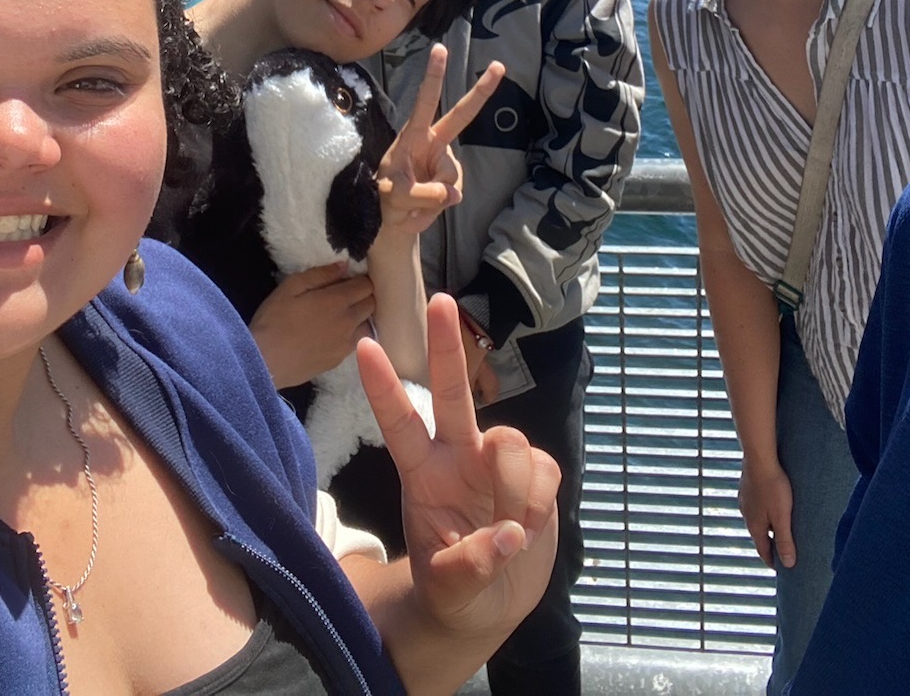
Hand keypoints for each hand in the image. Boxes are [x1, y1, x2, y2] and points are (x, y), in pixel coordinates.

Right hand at [250, 263, 374, 387]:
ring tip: (344, 316)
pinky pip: (356, 344)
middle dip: (363, 296)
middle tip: (346, 295)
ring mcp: (346, 344)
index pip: (366, 286)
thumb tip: (344, 266)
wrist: (265, 361)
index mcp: (337, 301)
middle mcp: (348, 322)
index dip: (359, 280)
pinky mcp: (339, 360)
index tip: (347, 280)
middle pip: (371, 304)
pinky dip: (352, 335)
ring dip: (361, 317)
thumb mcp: (290, 287)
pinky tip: (335, 335)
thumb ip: (320, 274)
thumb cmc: (274, 319)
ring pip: (368, 326)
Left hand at [357, 294, 558, 647]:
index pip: (398, 425)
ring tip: (510, 529)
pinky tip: (530, 524)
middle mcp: (457, 457)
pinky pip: (546, 471)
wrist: (488, 610)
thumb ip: (469, 567)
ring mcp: (496, 464)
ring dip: (515, 489)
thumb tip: (506, 535)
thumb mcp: (448, 593)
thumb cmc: (453, 595)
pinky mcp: (536, 476)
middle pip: (450, 393)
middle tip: (440, 300)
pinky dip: (541, 503)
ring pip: (511, 443)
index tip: (363, 346)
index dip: (384, 388)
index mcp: (422, 476)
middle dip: (446, 346)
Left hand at [375, 47, 504, 238]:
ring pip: (450, 180)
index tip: (440, 49)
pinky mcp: (452, 181)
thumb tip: (453, 194)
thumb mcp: (393, 196)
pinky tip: (421, 208)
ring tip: (409, 203)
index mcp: (413, 135)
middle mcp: (432, 143)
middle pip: (461, 115)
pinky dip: (436, 207)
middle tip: (499, 65)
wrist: (391, 218)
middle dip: (481, 91)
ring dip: (430, 198)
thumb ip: (421, 194)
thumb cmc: (384, 197)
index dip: (433, 77)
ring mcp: (444, 162)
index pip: (424, 102)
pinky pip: (452, 194)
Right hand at [738, 458, 795, 568]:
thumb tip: (788, 564)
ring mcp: (745, 501)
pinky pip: (756, 506)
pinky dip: (764, 513)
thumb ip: (785, 540)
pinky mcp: (747, 488)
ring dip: (766, 528)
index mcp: (755, 526)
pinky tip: (770, 506)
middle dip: (770, 545)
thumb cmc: (773, 487)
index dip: (772, 561)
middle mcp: (746, 515)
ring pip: (757, 520)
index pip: (763, 550)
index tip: (781, 569)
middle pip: (759, 536)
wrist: (759, 458)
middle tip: (782, 551)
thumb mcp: (782, 517)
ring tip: (778, 529)